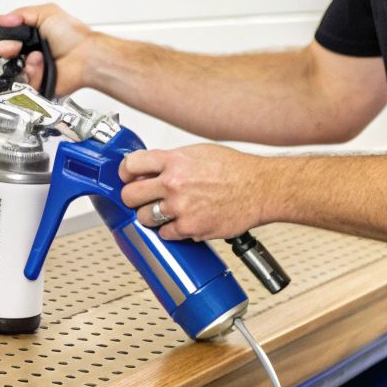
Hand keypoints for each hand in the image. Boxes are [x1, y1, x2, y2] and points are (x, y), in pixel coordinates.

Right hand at [0, 4, 95, 96]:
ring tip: (37, 57)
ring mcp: (34, 69)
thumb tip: (1, 18)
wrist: (86, 57)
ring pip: (13, 69)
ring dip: (23, 61)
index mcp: (32, 35)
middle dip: (7, 49)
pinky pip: (24, 82)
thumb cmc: (73, 36)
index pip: (7, 37)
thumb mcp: (46, 13)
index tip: (5, 37)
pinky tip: (41, 66)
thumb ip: (21, 14)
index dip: (3, 38)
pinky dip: (32, 74)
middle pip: (6, 54)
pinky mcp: (38, 84)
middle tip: (15, 48)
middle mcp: (31, 51)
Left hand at [117, 144, 271, 241]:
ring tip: (164, 211)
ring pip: (145, 218)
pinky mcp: (191, 228)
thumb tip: (150, 169)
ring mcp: (181, 208)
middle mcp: (174, 184)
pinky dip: (171, 230)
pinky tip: (182, 221)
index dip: (126, 172)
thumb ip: (171, 161)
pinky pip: (166, 234)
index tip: (128, 177)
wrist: (260, 189)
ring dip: (151, 216)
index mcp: (175, 161)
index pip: (131, 165)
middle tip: (139, 198)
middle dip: (132, 197)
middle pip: (130, 195)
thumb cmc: (235, 170)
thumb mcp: (198, 152)